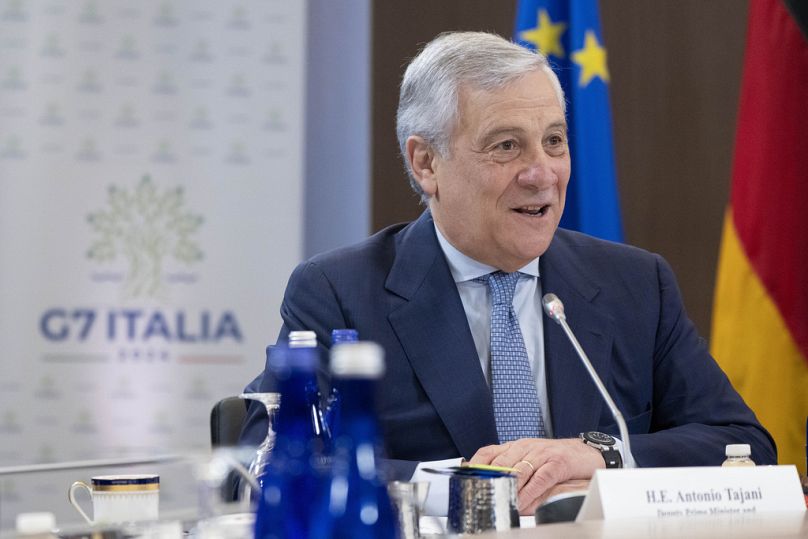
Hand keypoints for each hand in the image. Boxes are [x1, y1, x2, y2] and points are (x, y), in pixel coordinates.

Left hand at [469, 438, 602, 514]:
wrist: (584, 452)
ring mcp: (541, 454)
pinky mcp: (557, 462)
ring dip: (509, 489)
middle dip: (490, 480)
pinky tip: (523, 503)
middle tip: (482, 495)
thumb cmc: (554, 457)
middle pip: (501, 463)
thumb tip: (491, 487)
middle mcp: (525, 447)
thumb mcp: (528, 459)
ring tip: (501, 503)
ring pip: (519, 471)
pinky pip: (540, 478)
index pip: (488, 452)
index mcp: (515, 446)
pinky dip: (530, 492)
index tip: (465, 477)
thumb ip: (511, 470)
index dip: (475, 464)